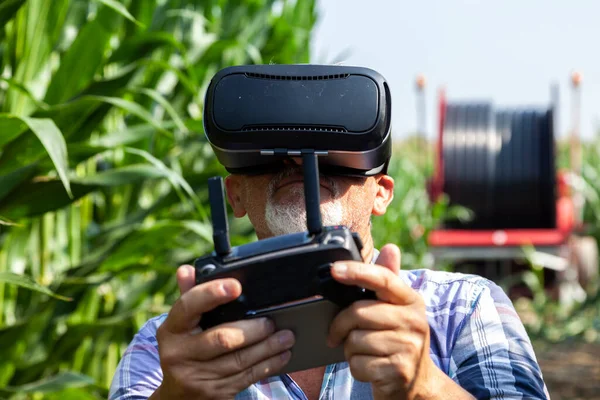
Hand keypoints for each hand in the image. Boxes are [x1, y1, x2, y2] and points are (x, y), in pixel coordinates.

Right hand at [153, 265, 294, 399]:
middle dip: (253, 330)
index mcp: (171, 329)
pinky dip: (268, 366)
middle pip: (222, 339)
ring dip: (268, 348)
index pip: (189, 306)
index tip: (236, 286)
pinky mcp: (215, 393)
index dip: (212, 294)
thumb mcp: (181, 325)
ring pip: (240, 360)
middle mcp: (179, 354)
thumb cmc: (184, 349)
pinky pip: (247, 378)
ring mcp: (197, 377)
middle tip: (271, 322)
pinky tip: (281, 355)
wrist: (177, 395)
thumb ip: (189, 296)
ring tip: (286, 336)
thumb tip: (187, 270)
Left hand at [327, 244, 434, 399]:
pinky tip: (369, 367)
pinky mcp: (399, 371)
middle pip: (359, 313)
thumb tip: (391, 248)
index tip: (335, 269)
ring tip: (364, 352)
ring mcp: (409, 347)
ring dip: (350, 349)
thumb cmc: (398, 341)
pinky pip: (358, 364)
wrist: (417, 385)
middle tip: (338, 333)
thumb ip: (388, 281)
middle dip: (340, 325)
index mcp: (411, 301)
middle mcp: (414, 322)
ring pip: (355, 340)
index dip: (358, 271)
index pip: (383, 279)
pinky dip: (356, 368)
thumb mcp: (397, 310)